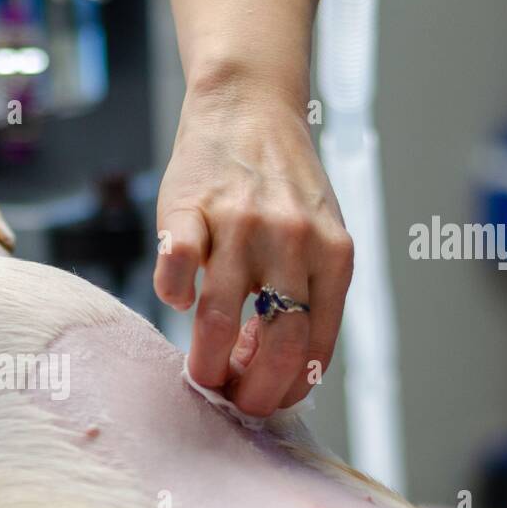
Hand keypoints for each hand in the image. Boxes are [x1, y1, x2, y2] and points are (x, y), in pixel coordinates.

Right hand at [155, 88, 353, 416]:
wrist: (248, 106)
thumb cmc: (283, 186)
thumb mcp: (321, 237)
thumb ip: (309, 296)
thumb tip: (275, 373)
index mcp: (333, 255)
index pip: (314, 350)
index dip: (283, 390)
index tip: (261, 401)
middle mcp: (293, 241)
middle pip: (276, 344)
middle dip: (248, 391)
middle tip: (227, 398)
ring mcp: (240, 223)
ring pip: (217, 319)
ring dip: (204, 361)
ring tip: (198, 371)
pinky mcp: (189, 208)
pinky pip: (175, 271)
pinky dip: (173, 295)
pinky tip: (179, 295)